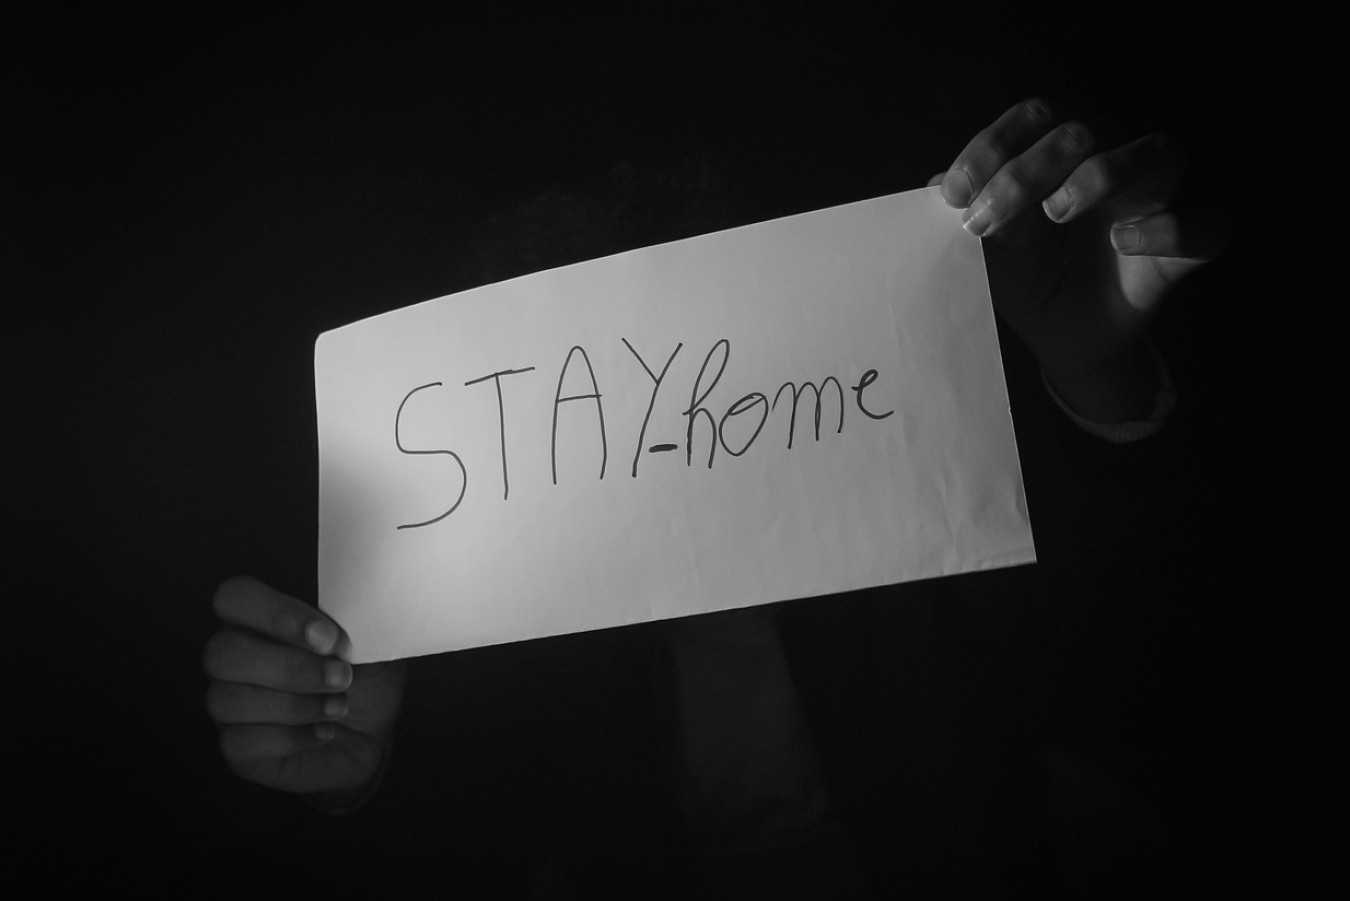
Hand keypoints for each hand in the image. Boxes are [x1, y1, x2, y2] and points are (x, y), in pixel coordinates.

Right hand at [203, 576, 406, 806]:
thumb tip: (349, 612)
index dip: (275, 614)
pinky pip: (240, 742)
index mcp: (260, 621)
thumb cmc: (365, 681)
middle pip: (221, 653)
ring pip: (228, 700)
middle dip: (289, 667)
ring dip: (295, 705)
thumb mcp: (369, 644)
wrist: (373, 736)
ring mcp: (229, 706)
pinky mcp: (237, 748)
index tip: (328, 638)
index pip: (234, 597)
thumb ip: (349, 621)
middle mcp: (234, 661)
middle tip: (341, 677)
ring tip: (339, 707)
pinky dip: (290, 738)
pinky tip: (323, 732)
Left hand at [932, 98, 1225, 421]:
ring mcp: (1155, 200)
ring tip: (1056, 212)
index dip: (991, 146)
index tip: (954, 194)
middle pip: (1084, 128)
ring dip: (1101, 175)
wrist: (1059, 340)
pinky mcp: (1186, 250)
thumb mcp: (987, 251)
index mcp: (1060, 154)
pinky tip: (1124, 242)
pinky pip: (1204, 224)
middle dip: (1027, 169)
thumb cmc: (1025, 277)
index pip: (1034, 117)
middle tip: (985, 219)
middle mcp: (1112, 163)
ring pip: (1159, 152)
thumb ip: (969, 213)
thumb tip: (937, 186)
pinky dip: (1167, 229)